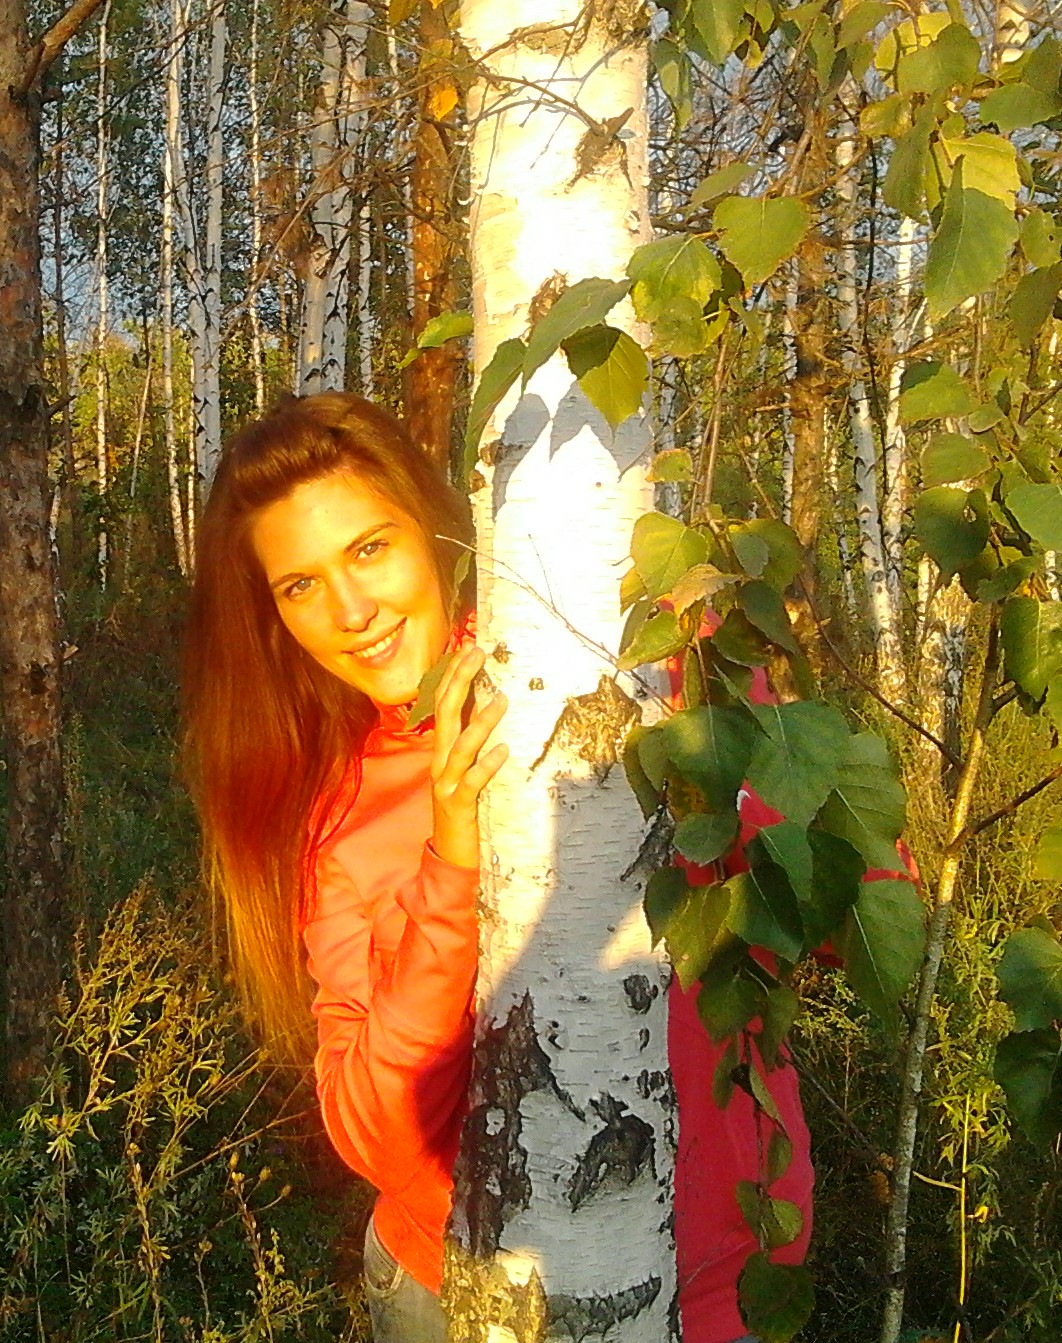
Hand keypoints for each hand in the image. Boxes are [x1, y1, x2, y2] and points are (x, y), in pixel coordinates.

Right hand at [430, 646, 508, 868]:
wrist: (448, 854)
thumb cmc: (462, 808)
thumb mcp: (464, 769)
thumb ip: (470, 741)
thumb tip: (487, 704)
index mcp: (441, 750)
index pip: (442, 704)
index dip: (454, 675)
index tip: (469, 647)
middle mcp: (439, 762)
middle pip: (445, 714)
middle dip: (460, 681)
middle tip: (478, 652)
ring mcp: (445, 783)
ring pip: (460, 747)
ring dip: (480, 722)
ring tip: (502, 699)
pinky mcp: (458, 805)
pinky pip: (472, 782)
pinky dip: (487, 765)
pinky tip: (504, 751)